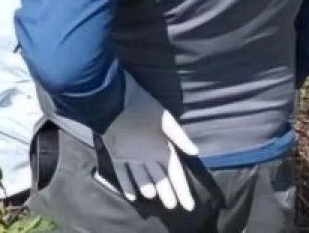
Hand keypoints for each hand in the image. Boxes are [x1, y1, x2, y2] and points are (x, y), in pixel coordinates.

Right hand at [99, 72, 199, 211]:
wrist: (113, 100)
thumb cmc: (141, 105)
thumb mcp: (165, 117)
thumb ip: (179, 136)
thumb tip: (195, 151)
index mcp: (161, 149)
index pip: (175, 175)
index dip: (183, 191)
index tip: (189, 206)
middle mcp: (146, 158)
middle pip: (159, 180)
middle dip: (167, 194)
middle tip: (172, 207)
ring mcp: (129, 159)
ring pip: (141, 180)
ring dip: (149, 190)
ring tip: (154, 197)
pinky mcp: (116, 155)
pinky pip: (122, 175)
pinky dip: (127, 186)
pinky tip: (132, 196)